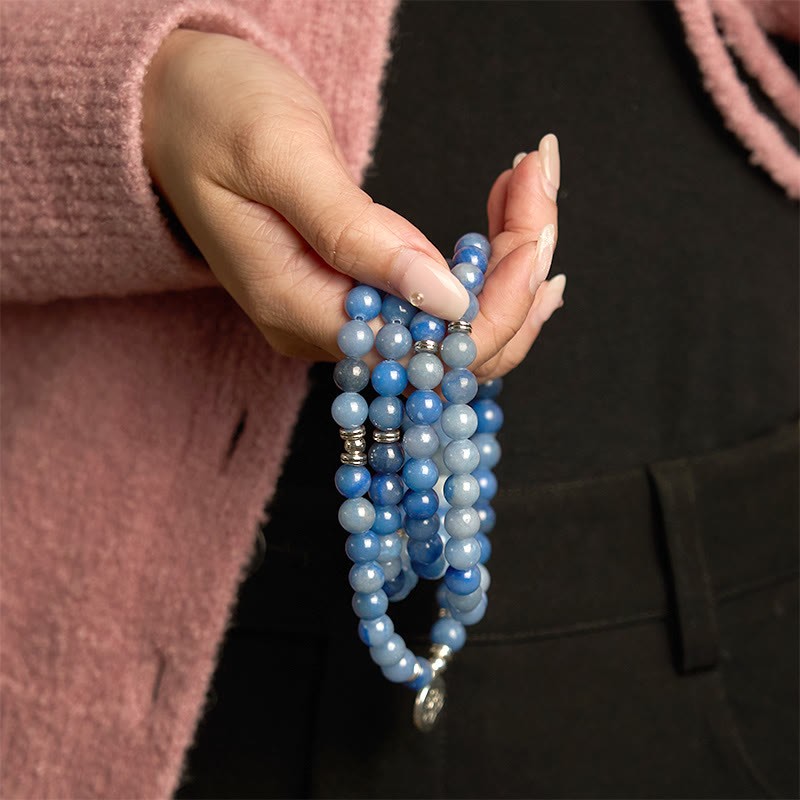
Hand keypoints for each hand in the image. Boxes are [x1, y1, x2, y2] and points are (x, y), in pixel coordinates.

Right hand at [142, 30, 562, 378]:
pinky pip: (435, 307)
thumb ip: (356, 232)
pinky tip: (517, 236)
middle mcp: (324, 332)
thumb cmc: (211, 116)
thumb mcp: (279, 157)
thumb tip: (444, 297)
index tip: (533, 221)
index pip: (423, 349)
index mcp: (298, 310)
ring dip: (509, 268)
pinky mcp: (355, 296)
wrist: (170, 109)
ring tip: (535, 189)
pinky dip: (485, 270)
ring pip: (452, 332)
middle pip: (449, 350)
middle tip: (540, 183)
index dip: (495, 301)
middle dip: (515, 277)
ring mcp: (341, 319)